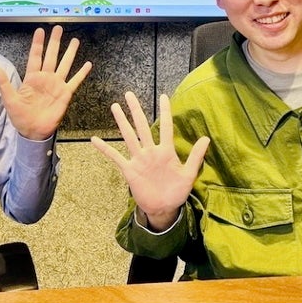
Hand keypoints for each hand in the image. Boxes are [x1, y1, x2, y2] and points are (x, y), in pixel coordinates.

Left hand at [0, 25, 90, 140]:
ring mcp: (56, 85)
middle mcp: (45, 78)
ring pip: (65, 65)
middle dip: (55, 42)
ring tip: (75, 41)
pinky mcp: (65, 94)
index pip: (36, 56)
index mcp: (32, 78)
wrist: (33, 131)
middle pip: (51, 56)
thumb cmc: (20, 116)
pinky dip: (81, 73)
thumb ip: (4, 83)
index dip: (38, 43)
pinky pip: (75, 81)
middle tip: (58, 28)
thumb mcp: (10, 99)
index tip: (40, 30)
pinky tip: (87, 64)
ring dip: (69, 53)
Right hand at [91, 92, 209, 230]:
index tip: (164, 96)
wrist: (164, 208)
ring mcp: (139, 160)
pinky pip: (116, 157)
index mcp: (166, 151)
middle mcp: (151, 152)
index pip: (166, 127)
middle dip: (136, 110)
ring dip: (122, 122)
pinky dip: (105, 149)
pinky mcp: (130, 170)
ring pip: (129, 137)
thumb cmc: (177, 191)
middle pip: (142, 126)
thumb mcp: (189, 174)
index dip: (165, 112)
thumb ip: (196, 157)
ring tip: (115, 107)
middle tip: (129, 94)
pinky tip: (95, 140)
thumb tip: (206, 138)